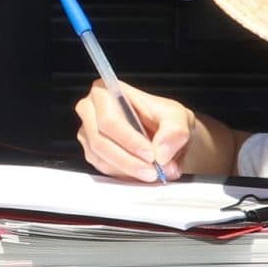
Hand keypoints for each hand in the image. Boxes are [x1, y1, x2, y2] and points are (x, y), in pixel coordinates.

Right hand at [75, 79, 196, 181]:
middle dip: (129, 161)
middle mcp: (91, 110)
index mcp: (107, 92)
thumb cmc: (166, 120)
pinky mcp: (92, 152)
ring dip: (129, 170)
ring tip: (154, 173)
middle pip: (100, 141)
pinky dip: (124, 175)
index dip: (128, 139)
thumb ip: (175, 131)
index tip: (151, 155)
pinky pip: (103, 169)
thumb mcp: (179, 118)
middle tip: (153, 171)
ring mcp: (88, 133)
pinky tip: (141, 173)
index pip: (109, 119)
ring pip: (101, 158)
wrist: (167, 136)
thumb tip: (161, 152)